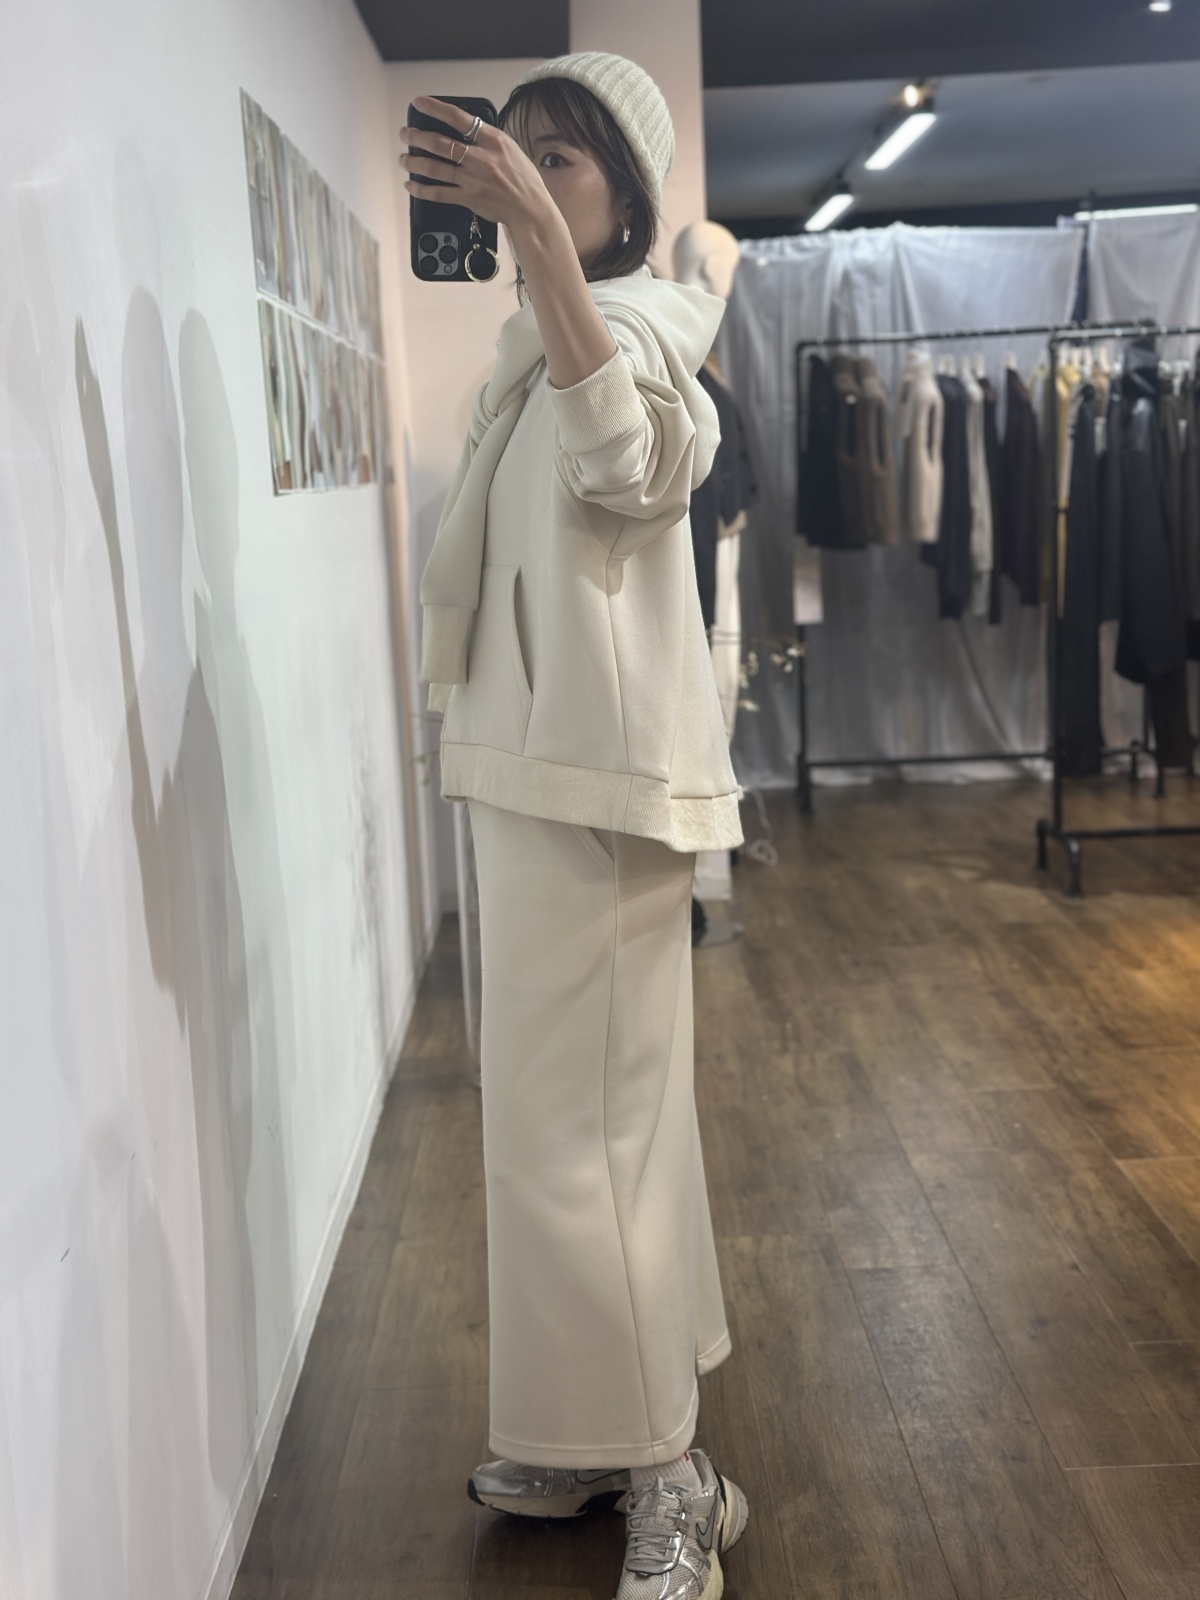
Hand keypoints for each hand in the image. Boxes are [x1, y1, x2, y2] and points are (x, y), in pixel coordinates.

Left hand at [400, 96, 553, 233]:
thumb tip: (466, 129)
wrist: (530, 209)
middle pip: (439, 142)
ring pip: (434, 167)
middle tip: (406, 134)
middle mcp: (480, 158)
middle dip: (416, 136)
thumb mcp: (509, 148)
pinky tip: (411, 185)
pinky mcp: (468, 198)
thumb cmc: (523, 179)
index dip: (434, 107)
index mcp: (492, 140)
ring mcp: (472, 179)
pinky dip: (421, 189)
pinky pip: (438, 193)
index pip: (457, 118)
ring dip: (414, 162)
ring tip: (404, 158)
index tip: (418, 103)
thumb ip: (487, 139)